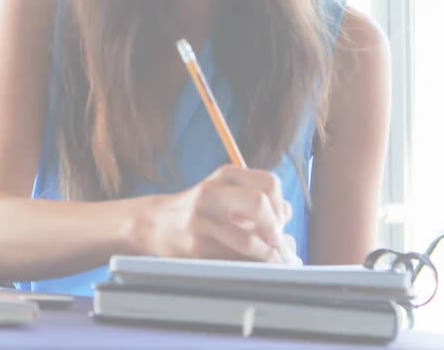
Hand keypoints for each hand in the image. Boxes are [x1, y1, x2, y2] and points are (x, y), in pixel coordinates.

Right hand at [147, 164, 292, 261]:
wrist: (154, 223)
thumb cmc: (201, 211)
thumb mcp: (226, 194)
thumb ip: (258, 204)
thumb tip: (289, 231)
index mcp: (225, 175)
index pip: (270, 183)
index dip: (281, 206)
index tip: (278, 223)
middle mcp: (212, 192)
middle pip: (259, 203)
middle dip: (275, 228)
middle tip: (275, 241)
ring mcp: (201, 219)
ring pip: (250, 241)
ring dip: (267, 257)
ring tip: (270, 262)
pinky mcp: (195, 245)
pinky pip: (233, 260)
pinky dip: (250, 268)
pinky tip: (251, 267)